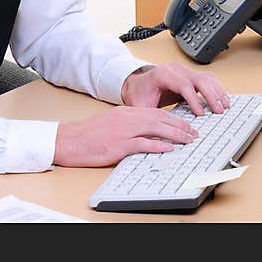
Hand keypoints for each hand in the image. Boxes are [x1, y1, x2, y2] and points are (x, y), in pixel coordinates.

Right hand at [53, 106, 197, 166]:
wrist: (68, 140)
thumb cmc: (87, 135)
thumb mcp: (111, 124)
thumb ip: (129, 126)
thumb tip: (147, 135)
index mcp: (125, 112)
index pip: (155, 112)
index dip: (173, 118)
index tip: (185, 124)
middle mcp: (126, 118)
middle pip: (159, 118)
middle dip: (179, 125)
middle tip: (193, 132)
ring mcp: (123, 131)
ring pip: (155, 128)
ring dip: (174, 134)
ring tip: (188, 139)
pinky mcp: (119, 145)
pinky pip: (142, 144)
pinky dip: (157, 146)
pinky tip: (168, 149)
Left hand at [120, 63, 229, 114]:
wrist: (137, 84)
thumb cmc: (139, 93)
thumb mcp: (140, 106)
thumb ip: (149, 117)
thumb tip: (157, 132)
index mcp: (162, 74)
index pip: (183, 85)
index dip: (194, 99)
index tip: (200, 113)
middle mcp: (175, 70)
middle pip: (198, 79)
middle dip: (210, 95)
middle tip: (218, 110)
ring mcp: (184, 71)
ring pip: (205, 77)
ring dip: (217, 91)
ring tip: (225, 105)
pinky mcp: (189, 75)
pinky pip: (207, 78)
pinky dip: (216, 88)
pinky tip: (222, 98)